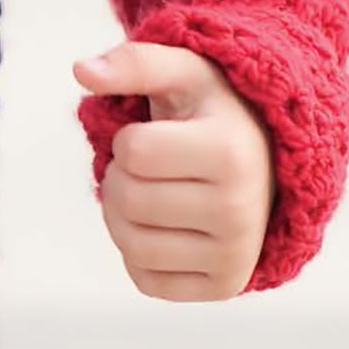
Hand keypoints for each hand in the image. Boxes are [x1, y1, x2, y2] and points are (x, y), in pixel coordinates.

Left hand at [73, 40, 272, 300]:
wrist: (267, 162)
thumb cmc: (215, 114)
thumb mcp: (184, 74)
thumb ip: (135, 63)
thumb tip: (82, 70)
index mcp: (230, 152)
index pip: (132, 152)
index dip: (130, 139)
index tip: (160, 135)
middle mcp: (239, 209)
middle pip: (128, 201)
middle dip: (121, 178)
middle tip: (150, 168)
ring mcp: (235, 254)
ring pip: (131, 245)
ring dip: (123, 218)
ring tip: (152, 194)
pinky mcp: (225, 285)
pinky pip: (147, 280)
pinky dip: (140, 255)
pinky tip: (167, 228)